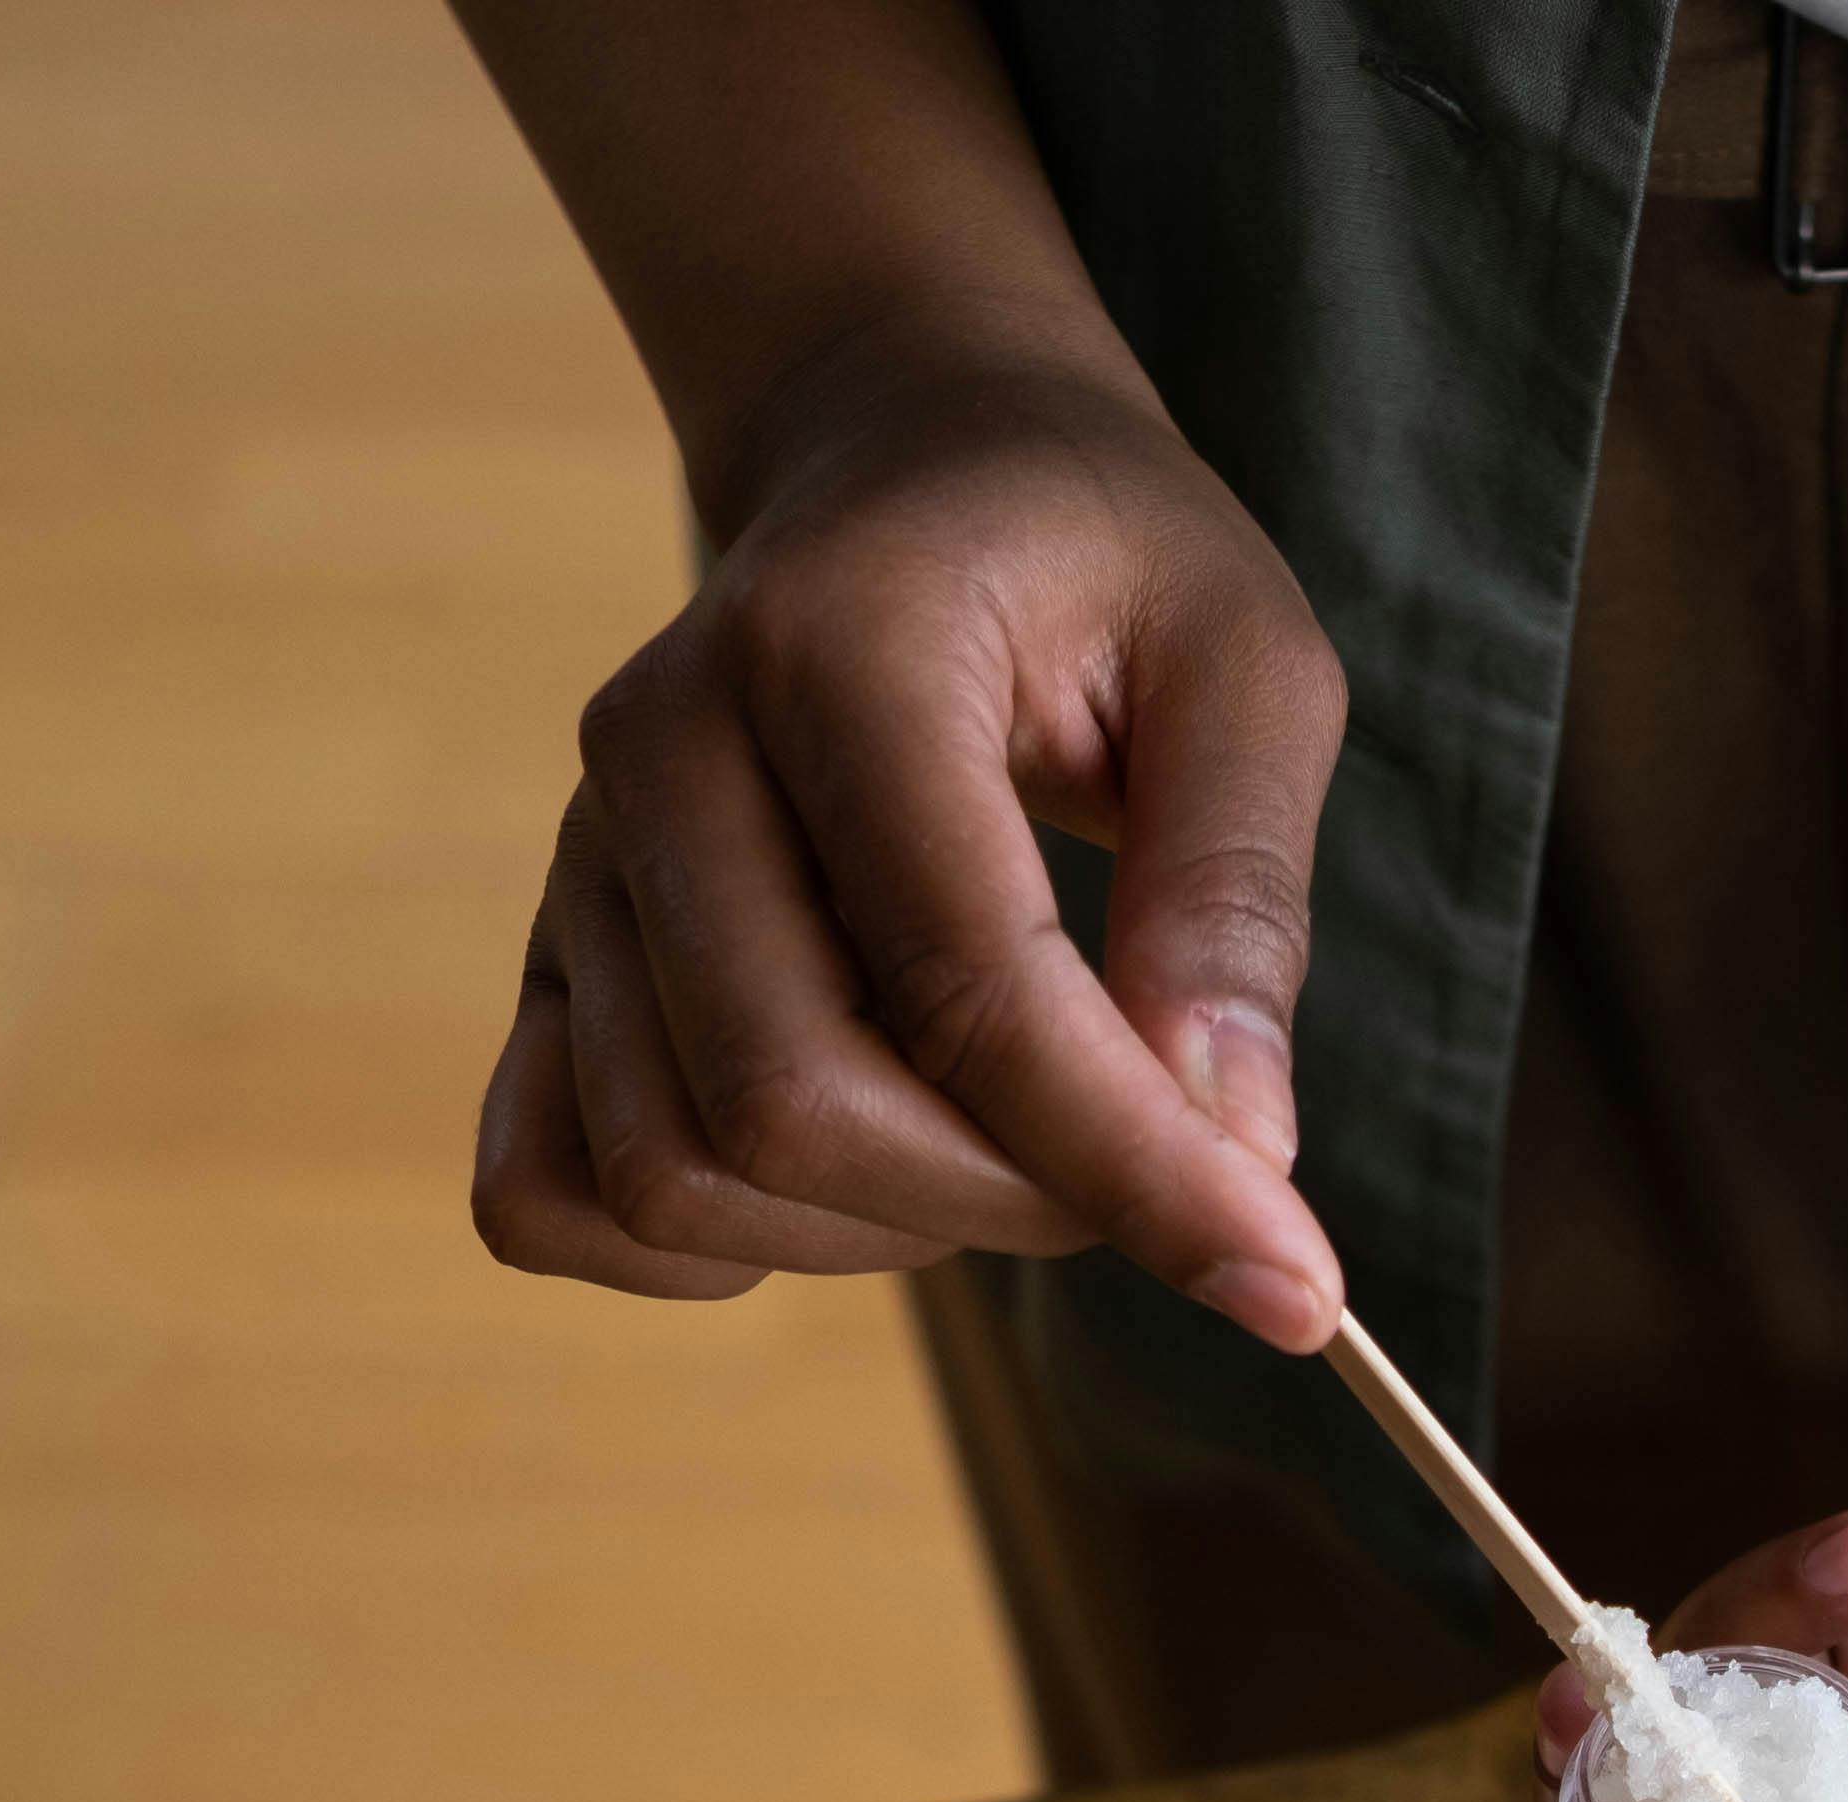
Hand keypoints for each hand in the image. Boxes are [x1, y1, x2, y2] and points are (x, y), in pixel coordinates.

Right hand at [470, 328, 1348, 1345]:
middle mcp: (662, 751)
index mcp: (837, 647)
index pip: (968, 987)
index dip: (1136, 1169)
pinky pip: (550, 1191)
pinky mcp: (550, 958)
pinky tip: (853, 1184)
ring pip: (680, 1174)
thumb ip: (1239, 895)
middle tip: (1159, 1166)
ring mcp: (579, 863)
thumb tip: (1238, 1152)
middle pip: (791, 1108)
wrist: (910, 466)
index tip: (1297, 1288)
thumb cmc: (1094, 560)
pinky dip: (708, 1245)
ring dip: (883, 1231)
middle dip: (1012, 1202)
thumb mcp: (1247, 663)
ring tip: (1017, 1136)